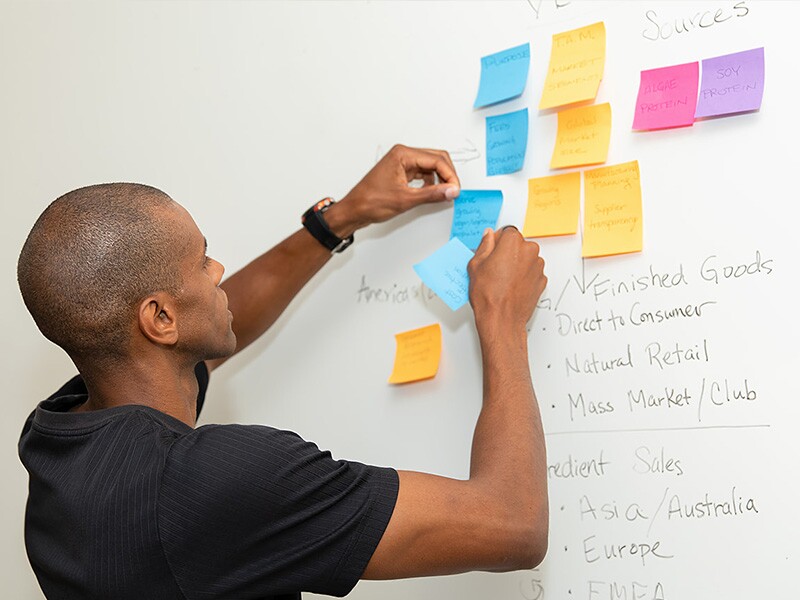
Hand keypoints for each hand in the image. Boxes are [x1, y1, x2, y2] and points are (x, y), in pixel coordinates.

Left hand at [328, 145, 459, 235]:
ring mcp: (402, 163)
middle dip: (447, 174)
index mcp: (403, 155)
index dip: (450, 175)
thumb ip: (431, 194)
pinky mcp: (401, 172)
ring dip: (440, 179)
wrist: (354, 210)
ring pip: (430, 166)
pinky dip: (431, 183)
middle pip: (436, 159)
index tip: (456, 190)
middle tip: (454, 191)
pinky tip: (432, 193)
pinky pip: (422, 174)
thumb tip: (451, 191)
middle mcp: (403, 155)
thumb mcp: (405, 199)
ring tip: (443, 194)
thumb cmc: (370, 202)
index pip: (436, 159)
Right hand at [468, 227, 546, 331]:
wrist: (502, 319)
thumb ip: (484, 245)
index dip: (497, 241)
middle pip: (518, 245)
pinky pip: (531, 272)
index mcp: (513, 243)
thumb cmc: (489, 295)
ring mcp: (538, 267)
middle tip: (495, 267)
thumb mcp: (476, 265)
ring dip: (517, 264)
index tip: (491, 251)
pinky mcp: (542, 280)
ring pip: (526, 258)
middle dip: (508, 252)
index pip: (507, 232)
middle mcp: (530, 251)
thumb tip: (488, 235)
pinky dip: (524, 276)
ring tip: (503, 280)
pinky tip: (511, 286)